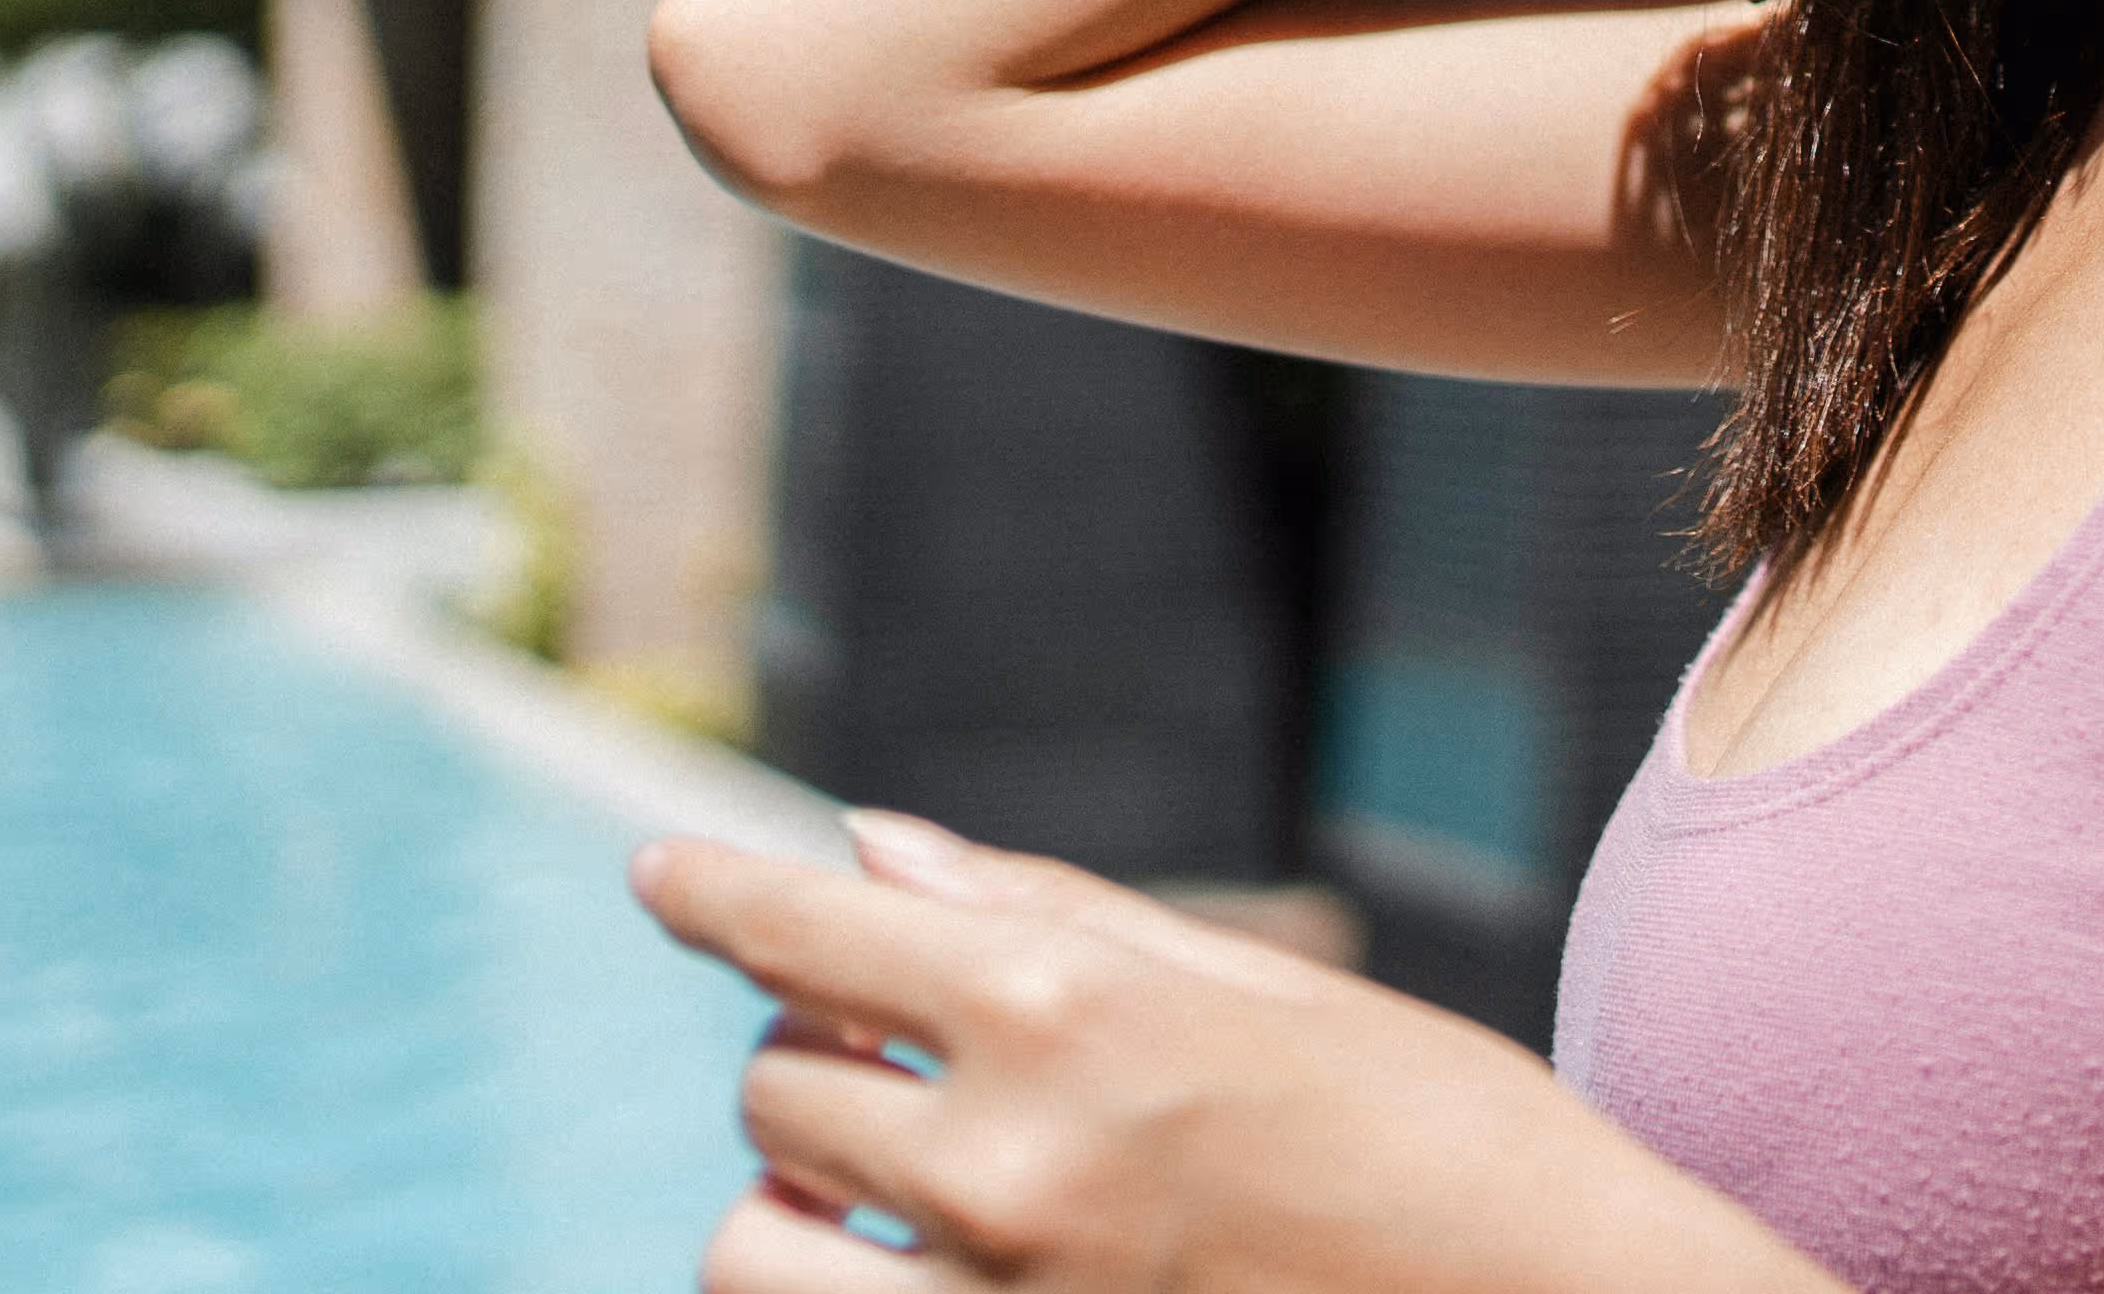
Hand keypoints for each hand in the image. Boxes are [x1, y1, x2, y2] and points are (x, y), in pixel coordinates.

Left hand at [631, 814, 1827, 1291]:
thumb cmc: (1439, 1134)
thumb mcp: (1260, 995)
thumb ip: (1047, 920)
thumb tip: (871, 851)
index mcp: (1074, 1015)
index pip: (811, 935)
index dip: (717, 895)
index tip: (663, 876)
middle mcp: (1009, 1166)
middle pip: (776, 1091)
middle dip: (814, 1062)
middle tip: (893, 1063)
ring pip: (752, 1250)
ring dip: (791, 1211)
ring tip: (870, 1195)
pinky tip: (911, 1268)